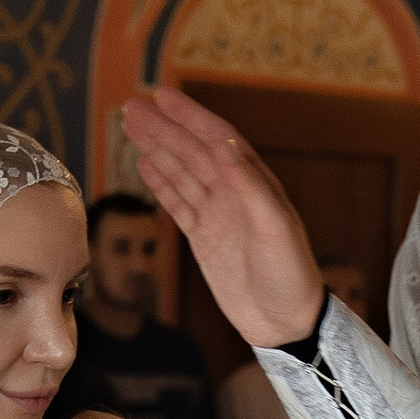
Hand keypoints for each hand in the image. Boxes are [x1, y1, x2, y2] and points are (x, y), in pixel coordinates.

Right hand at [123, 89, 324, 346]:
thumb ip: (250, 186)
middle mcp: (234, 193)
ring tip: (130, 126)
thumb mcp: (276, 228)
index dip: (189, 116)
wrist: (286, 322)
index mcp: (254, 184)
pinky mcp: (205, 237)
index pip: (217, 139)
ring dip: (156, 148)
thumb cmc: (290, 274)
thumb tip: (225, 145)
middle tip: (129, 107)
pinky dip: (161, 182)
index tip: (161, 97)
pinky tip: (145, 164)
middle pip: (192, 151)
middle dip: (162, 128)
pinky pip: (178, 202)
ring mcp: (218, 214)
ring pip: (181, 172)